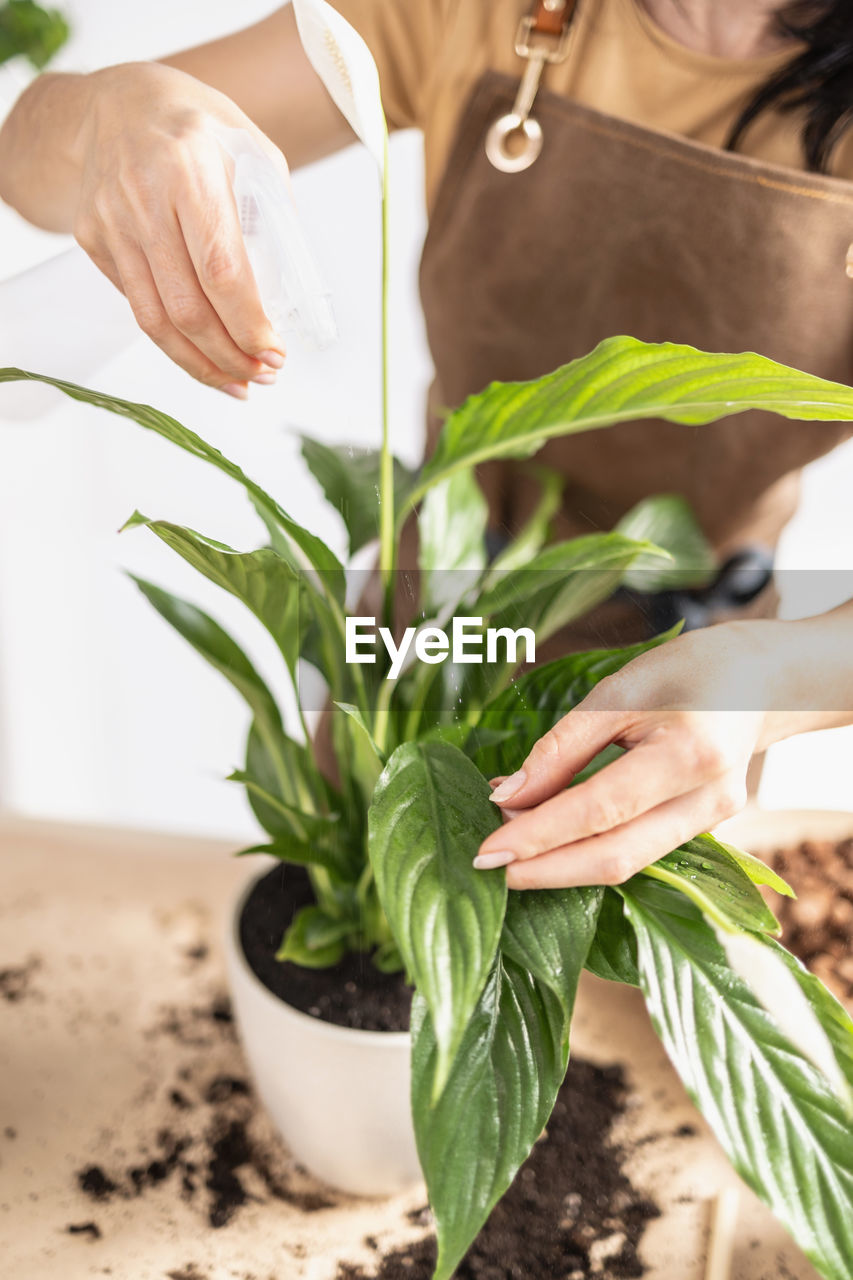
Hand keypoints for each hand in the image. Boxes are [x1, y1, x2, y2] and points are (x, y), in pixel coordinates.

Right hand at [71, 63, 285, 395]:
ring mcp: (110, 221)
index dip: (249, 324)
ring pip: (155, 321)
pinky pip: (137, 305)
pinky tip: (202, 354)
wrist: (119, 101)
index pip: (221, 270)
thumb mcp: (253, 150)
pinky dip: (172, 340)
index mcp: (189, 168)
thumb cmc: (197, 127)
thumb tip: (294, 295)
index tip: (275, 354)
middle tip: (262, 376)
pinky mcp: (92, 239)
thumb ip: (276, 216)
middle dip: (231, 355)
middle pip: (187, 308)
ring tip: (235, 383)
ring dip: (200, 364)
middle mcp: (142, 197)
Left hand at [474, 622, 775, 889]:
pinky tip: (550, 837)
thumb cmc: (686, 672)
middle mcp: (708, 800)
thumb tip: (509, 795)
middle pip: (615, 857)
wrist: (761, 682)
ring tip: (510, 846)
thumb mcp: (620, 689)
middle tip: (488, 866)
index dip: (539, 835)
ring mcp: (712, 823)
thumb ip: (564, 745)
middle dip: (546, 869)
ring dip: (563, 863)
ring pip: (628, 864)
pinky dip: (590, 848)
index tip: (487, 849)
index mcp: (689, 755)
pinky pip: (639, 852)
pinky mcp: (704, 832)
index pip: (599, 810)